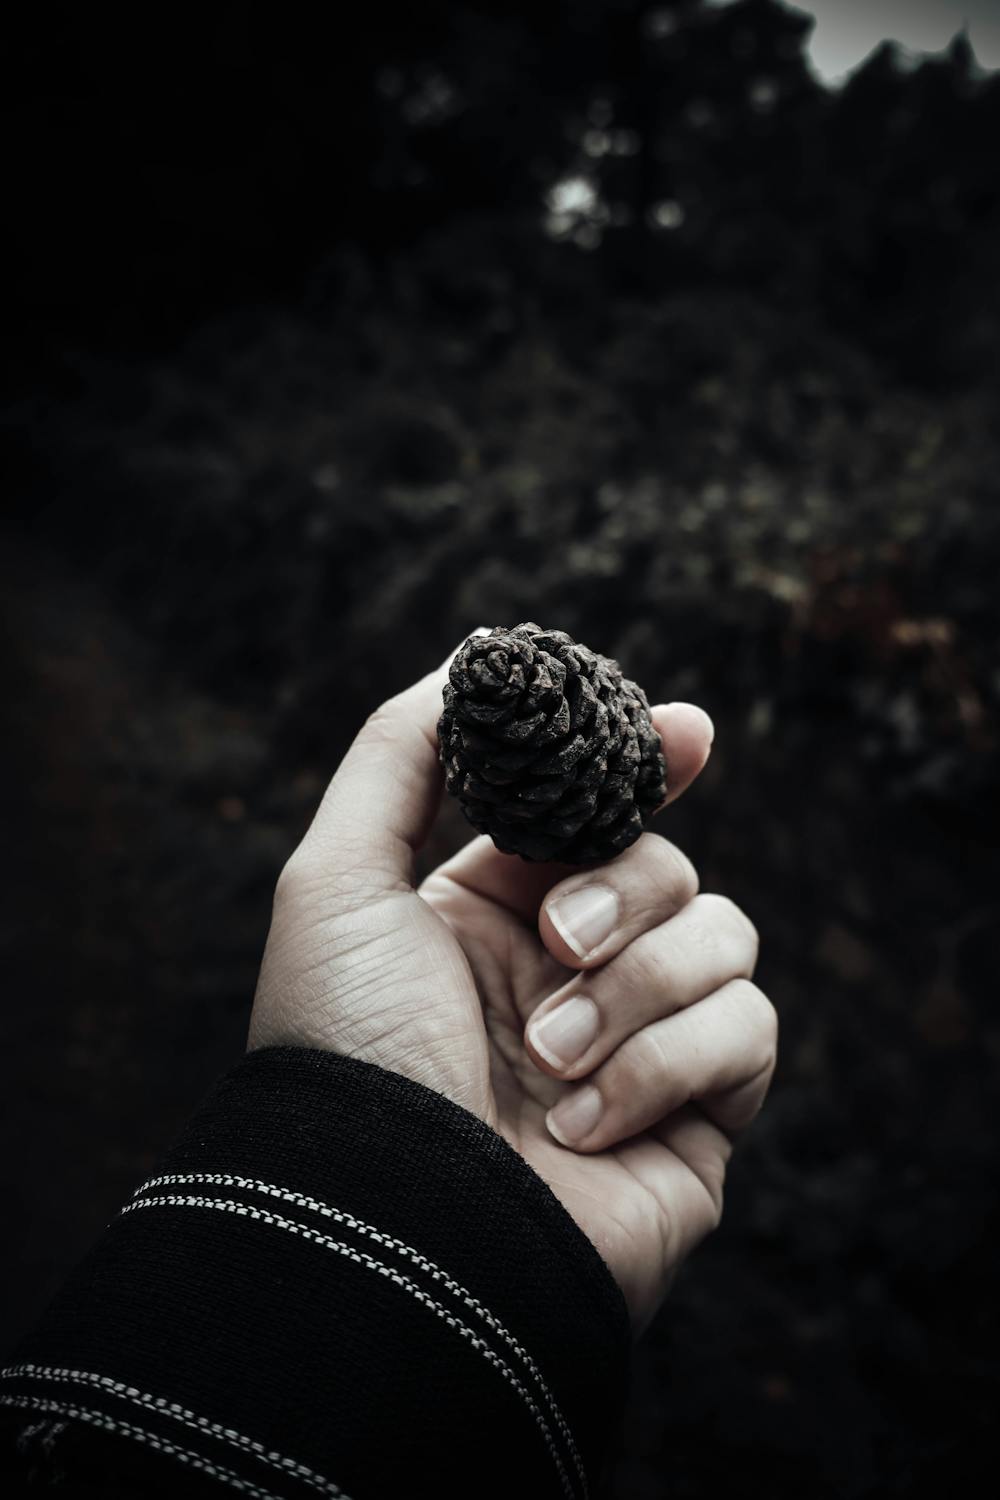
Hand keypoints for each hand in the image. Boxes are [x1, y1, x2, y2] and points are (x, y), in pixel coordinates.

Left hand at [249, 642, 776, 1336]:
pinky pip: (746, 1030)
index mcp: (495, 913)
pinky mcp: (698, 1116)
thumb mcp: (337, 879)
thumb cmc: (349, 1050)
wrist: (389, 1229)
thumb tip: (476, 663)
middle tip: (554, 940)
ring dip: (633, 989)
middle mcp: (573, 972)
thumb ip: (400, 755)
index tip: (685, 730)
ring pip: (723, 936)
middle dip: (618, 890)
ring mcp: (639, 1042)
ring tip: (547, 1060)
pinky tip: (580, 1122)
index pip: (601, 815)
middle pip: (669, 865)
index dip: (649, 763)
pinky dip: (664, 1063)